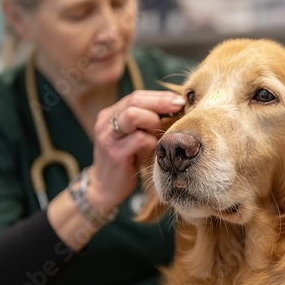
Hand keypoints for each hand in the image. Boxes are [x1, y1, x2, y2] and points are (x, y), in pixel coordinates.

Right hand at [87, 90, 184, 211]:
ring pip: (134, 116)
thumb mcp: (135, 136)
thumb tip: (176, 107)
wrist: (105, 188)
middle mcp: (106, 122)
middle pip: (134, 101)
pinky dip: (151, 142)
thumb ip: (147, 121)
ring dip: (153, 121)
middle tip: (179, 106)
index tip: (179, 100)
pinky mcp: (114, 153)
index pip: (136, 96)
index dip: (159, 96)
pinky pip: (140, 139)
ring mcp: (108, 137)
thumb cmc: (127, 160)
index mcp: (111, 114)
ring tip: (159, 133)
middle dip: (161, 102)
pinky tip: (153, 151)